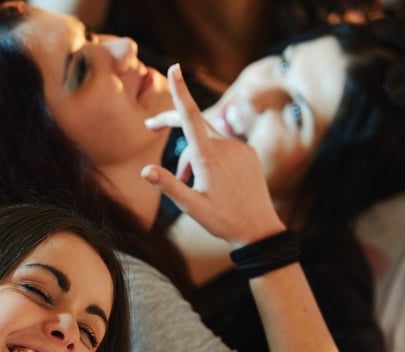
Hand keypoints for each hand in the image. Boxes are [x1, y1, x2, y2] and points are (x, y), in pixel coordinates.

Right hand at [141, 64, 285, 246]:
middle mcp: (226, 146)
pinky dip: (209, 158)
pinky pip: (222, 147)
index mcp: (208, 156)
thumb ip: (168, 185)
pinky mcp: (249, 154)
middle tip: (149, 127)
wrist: (259, 230)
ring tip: (186, 183)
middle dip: (171, 124)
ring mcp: (239, 148)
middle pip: (193, 124)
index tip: (174, 67)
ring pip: (206, 141)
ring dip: (191, 156)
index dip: (180, 91)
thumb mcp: (191, 206)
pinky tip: (210, 181)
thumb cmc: (222, 221)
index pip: (190, 116)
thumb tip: (144, 170)